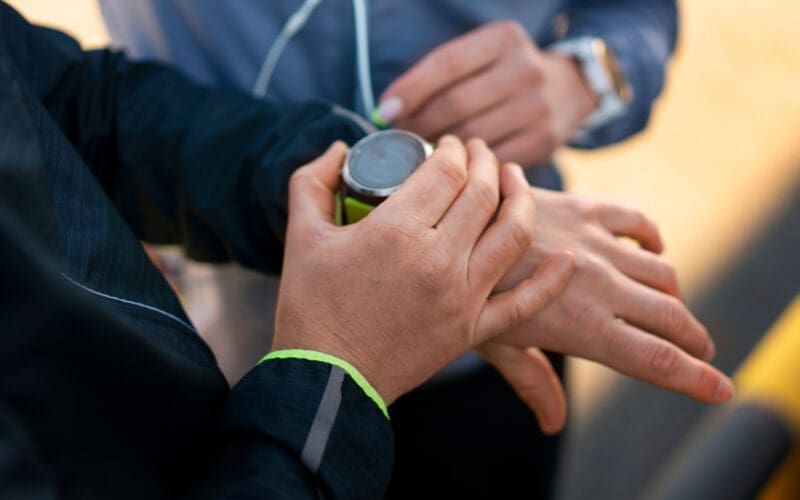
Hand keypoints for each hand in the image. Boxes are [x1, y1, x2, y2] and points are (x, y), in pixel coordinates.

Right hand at [271, 138, 574, 404]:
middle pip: (482, 192)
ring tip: (514, 178)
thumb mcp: (300, 235)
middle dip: (484, 160)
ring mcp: (462, 296)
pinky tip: (567, 260)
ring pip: (513, 234)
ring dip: (521, 197)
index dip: (452, 147)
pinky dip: (551, 281)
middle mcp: (438, 259)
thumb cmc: (310, 306)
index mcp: (396, 231)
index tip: (448, 143)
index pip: (446, 170)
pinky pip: (524, 304)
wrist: (327, 378)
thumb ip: (312, 181)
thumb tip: (335, 148)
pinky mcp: (472, 329)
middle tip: (477, 150)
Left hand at [375, 21, 595, 166]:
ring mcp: (538, 108)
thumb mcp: (481, 55)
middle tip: (399, 139)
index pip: (446, 65)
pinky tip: (450, 171)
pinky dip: (465, 170)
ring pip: (471, 137)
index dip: (411, 89)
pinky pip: (491, 161)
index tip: (386, 110)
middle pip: (456, 104)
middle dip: (419, 124)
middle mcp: (524, 70)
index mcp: (502, 40)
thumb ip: (439, 75)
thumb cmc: (504, 74)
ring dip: (437, 152)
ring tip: (419, 155)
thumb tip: (390, 110)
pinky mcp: (544, 142)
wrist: (569, 89)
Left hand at [478, 189, 733, 432]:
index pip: (655, 360)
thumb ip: (532, 380)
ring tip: (674, 308)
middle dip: (694, 340)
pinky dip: (653, 238)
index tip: (720, 388)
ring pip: (662, 273)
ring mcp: (596, 244)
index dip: (695, 378)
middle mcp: (600, 286)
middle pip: (671, 318)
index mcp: (582, 327)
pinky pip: (638, 221)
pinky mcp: (586, 209)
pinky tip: (653, 248)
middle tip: (701, 351)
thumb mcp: (496, 342)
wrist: (450, 222)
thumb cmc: (462, 291)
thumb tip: (553, 424)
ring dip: (675, 295)